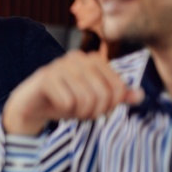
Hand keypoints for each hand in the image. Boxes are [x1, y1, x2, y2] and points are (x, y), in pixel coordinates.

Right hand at [3, 51, 143, 135]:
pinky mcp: (46, 77)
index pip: (118, 89)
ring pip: (86, 99)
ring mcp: (60, 65)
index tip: (97, 110)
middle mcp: (77, 57)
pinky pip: (68, 102)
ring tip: (71, 111)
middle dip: (94, 111)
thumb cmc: (63, 101)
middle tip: (82, 114)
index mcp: (93, 59)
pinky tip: (57, 106)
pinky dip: (64, 111)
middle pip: (103, 94)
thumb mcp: (94, 99)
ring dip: (79, 113)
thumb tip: (140, 96)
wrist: (31, 105)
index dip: (111, 106)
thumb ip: (116, 96)